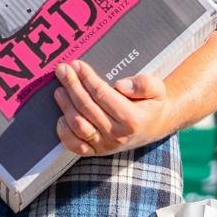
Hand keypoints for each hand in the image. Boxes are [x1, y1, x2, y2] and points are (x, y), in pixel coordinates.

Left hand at [54, 61, 169, 156]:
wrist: (154, 127)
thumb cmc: (152, 103)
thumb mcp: (157, 88)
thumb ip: (143, 84)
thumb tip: (120, 85)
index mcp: (132, 119)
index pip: (102, 95)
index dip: (87, 78)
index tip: (77, 64)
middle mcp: (117, 135)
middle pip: (87, 107)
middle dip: (72, 86)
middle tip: (62, 70)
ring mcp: (106, 145)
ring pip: (78, 124)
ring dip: (65, 106)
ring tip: (59, 89)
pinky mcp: (96, 152)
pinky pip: (75, 145)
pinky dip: (64, 132)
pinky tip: (61, 116)